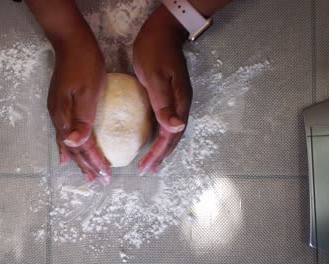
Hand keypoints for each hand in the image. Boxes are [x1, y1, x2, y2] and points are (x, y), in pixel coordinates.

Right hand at [26, 0, 110, 183]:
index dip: (93, 162)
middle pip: (73, 149)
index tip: (106, 176)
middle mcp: (58, 118)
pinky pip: (65, 133)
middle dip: (86, 166)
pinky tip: (69, 150)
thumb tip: (74, 145)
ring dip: (78, 159)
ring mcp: (57, 112)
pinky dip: (69, 146)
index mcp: (65, 116)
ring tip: (85, 173)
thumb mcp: (88, 90)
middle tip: (98, 181)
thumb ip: (81, 119)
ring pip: (68, 143)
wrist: (71, 42)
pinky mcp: (60, 105)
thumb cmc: (85, 64)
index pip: (82, 147)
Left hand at [133, 5, 191, 174]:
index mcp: (179, 102)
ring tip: (152, 163)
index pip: (170, 135)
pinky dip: (161, 136)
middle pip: (174, 137)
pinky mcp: (172, 96)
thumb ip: (163, 103)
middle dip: (161, 156)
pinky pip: (168, 122)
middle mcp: (182, 104)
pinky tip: (154, 140)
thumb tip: (175, 128)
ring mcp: (179, 100)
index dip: (159, 153)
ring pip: (173, 131)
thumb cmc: (155, 51)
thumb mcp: (155, 76)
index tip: (145, 167)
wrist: (164, 31)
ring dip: (163, 149)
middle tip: (147, 171)